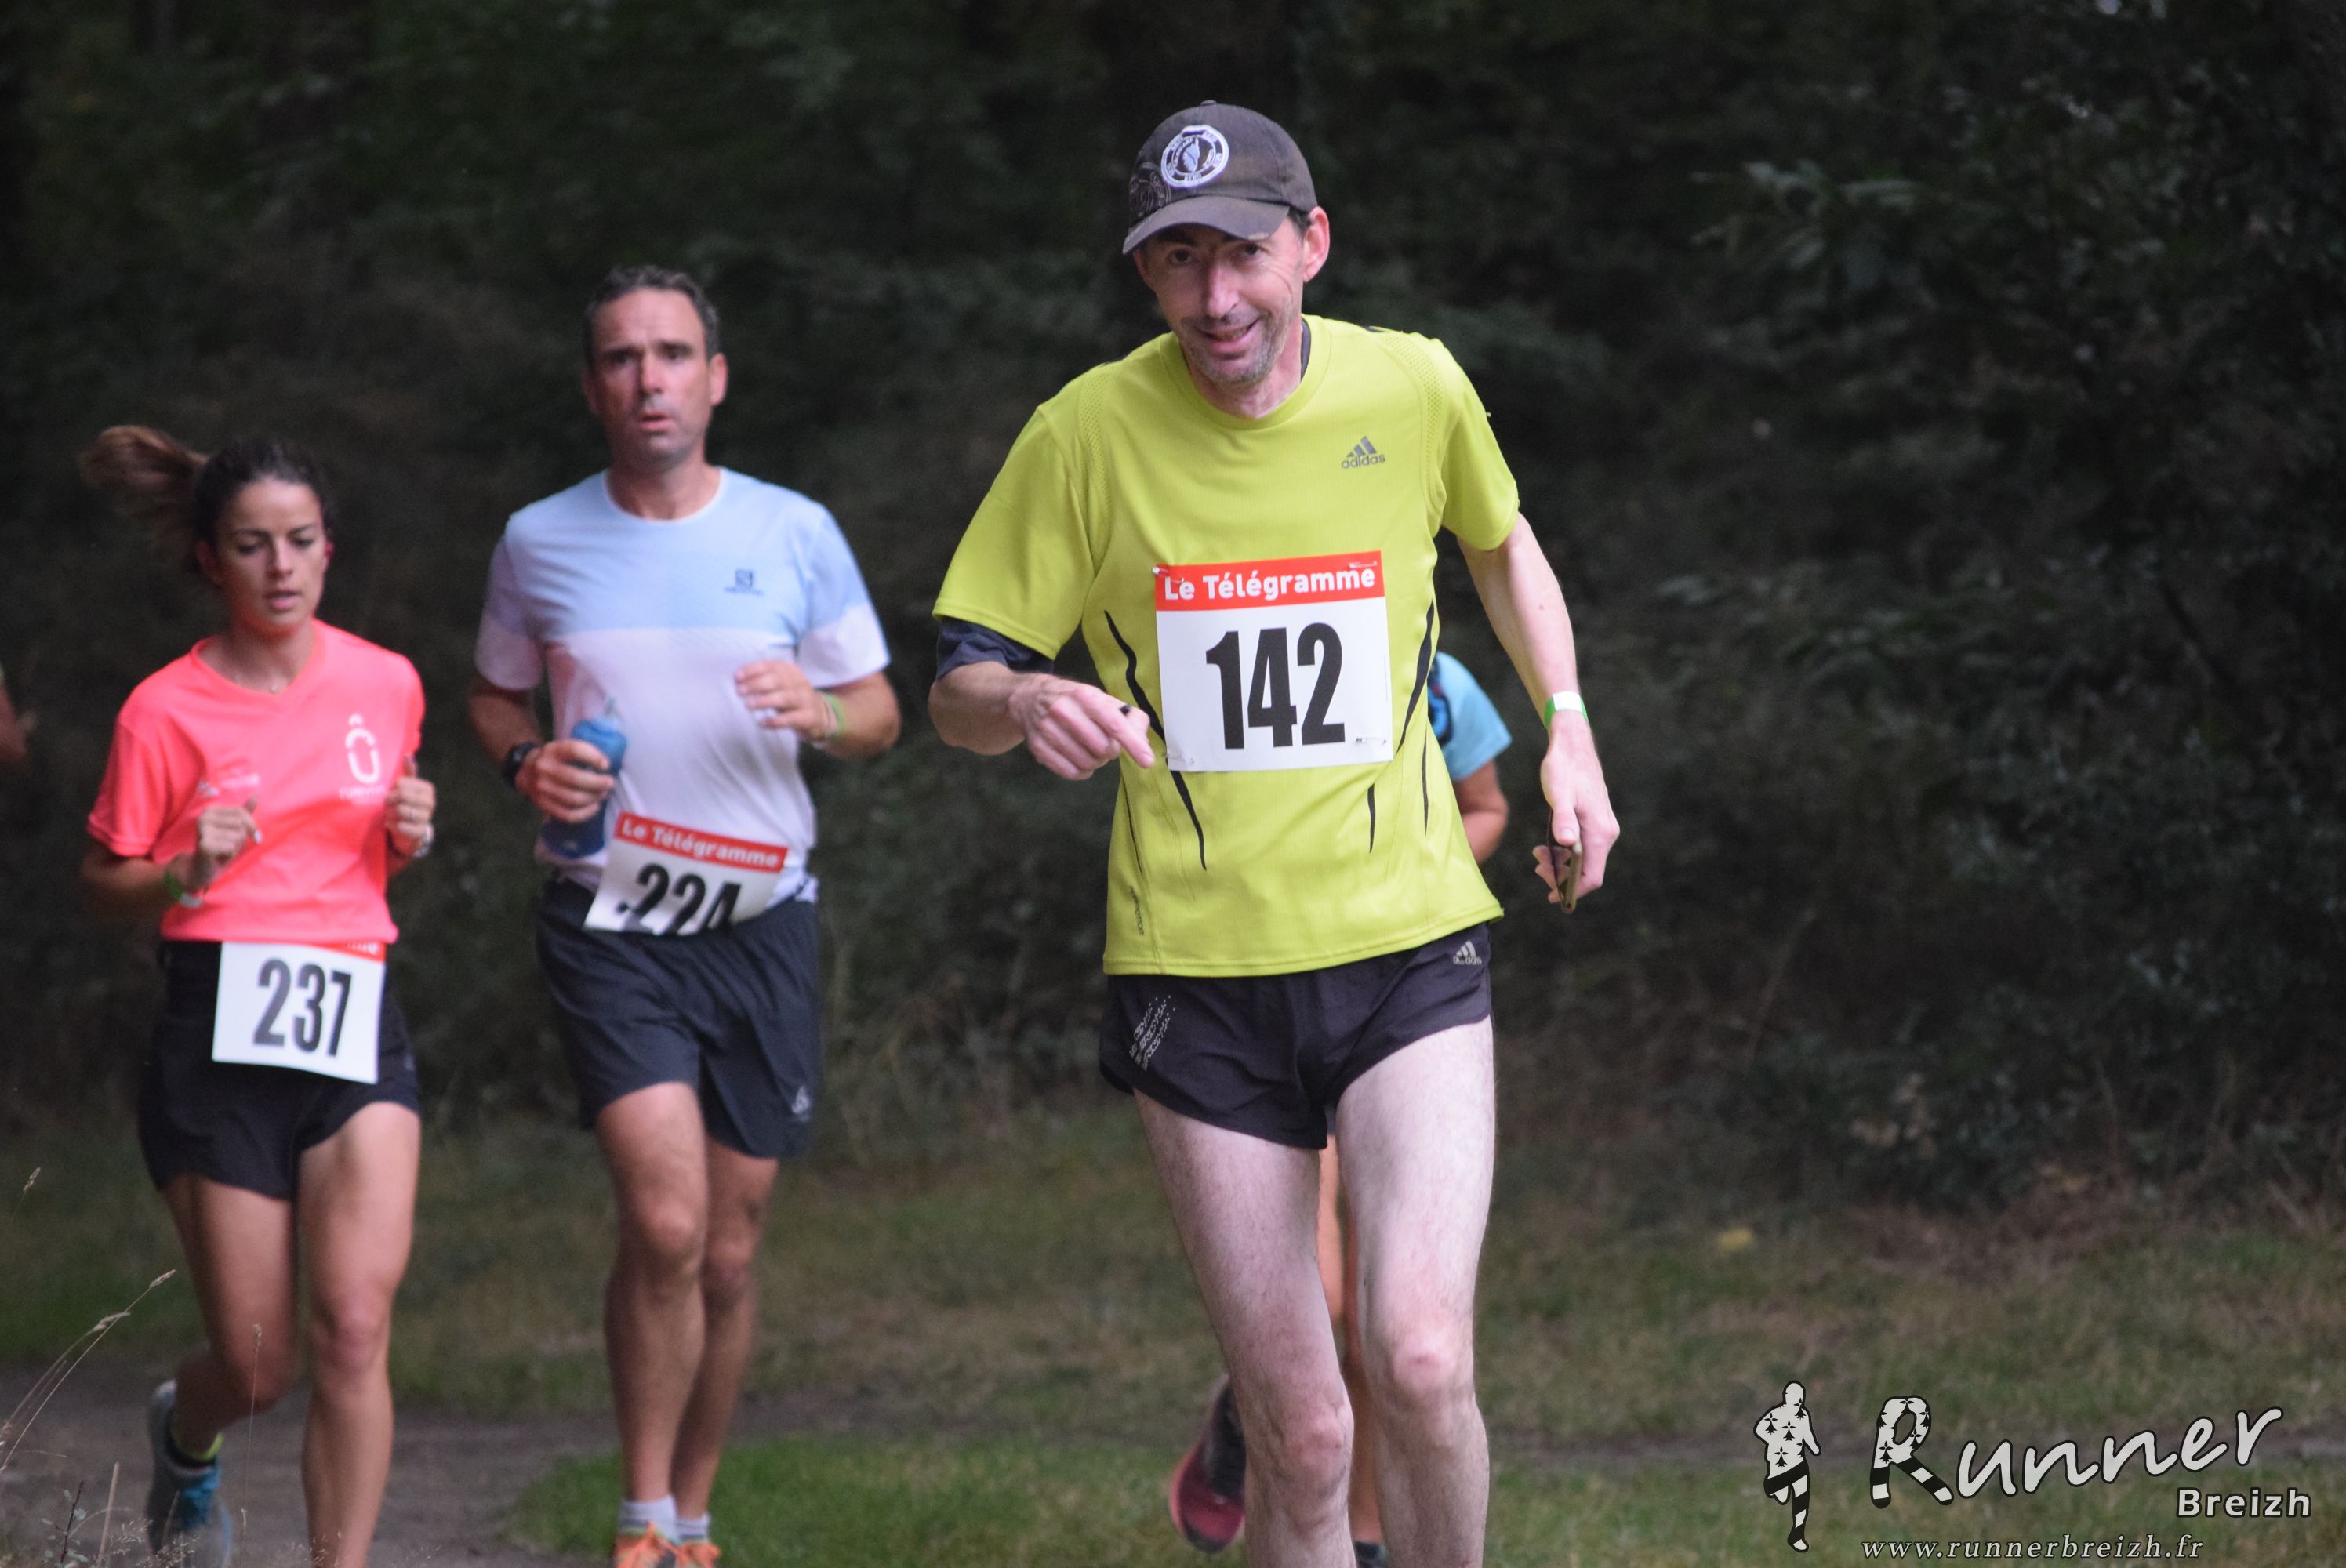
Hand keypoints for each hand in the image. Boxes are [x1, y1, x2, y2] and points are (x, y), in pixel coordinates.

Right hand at [188, 797, 260, 887]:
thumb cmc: (221, 847)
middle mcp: (204, 817)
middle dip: (241, 838)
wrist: (201, 868)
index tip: (239, 835)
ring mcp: (202, 830)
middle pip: (242, 824)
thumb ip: (243, 813)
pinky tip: (219, 856)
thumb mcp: (234, 828)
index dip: (248, 826)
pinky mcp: (204, 845)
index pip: (242, 813)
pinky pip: (232, 847)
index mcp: (211, 810)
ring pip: (238, 836)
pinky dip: (230, 854)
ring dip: (236, 847)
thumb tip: (255, 796)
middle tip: (227, 845)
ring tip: (223, 850)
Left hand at [388, 755, 435, 853]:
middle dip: (390, 800)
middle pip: (403, 796)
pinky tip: (391, 824)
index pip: (403, 783)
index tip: (391, 792)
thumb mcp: (406, 788)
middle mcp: (430, 802)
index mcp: (427, 789)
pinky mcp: (421, 833)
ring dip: (390, 813)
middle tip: (386, 803)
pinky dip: (394, 826)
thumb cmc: (405, 804)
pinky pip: (404, 827)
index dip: (393, 788)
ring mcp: (426, 818)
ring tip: (388, 814)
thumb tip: (408, 755)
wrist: (408, 830)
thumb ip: (408, 773)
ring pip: (402, 811)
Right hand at [519, 738, 615, 822]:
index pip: (574, 750)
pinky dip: (585, 813)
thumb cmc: (554, 759)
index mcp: (552, 750)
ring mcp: (542, 789)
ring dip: (593, 797)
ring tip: (603, 794)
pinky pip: (568, 815)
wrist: (526, 771)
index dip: (593, 757)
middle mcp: (544, 768)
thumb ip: (582, 752)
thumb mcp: (563, 747)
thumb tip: (606, 765)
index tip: (606, 765)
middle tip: (609, 783)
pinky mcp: (543, 805)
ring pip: (574, 798)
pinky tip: (594, 807)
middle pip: (575, 778)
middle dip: (598, 783)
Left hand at [734, 658, 833, 736]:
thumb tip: (738, 681)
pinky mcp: (809, 717)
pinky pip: (792, 718)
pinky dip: (776, 721)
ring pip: (785, 697)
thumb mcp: (780, 685)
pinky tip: (762, 723)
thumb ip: (762, 680)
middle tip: (740, 692)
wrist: (820, 715)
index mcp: (790, 670)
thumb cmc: (791, 698)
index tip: (737, 677)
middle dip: (756, 684)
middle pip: (777, 680)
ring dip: (765, 700)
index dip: (753, 670)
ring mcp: (805, 700)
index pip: (771, 665)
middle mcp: (799, 682)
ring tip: (749, 705)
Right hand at [1007, 676, 1154, 779]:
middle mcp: (1064, 710)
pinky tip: (1080, 761)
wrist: (1030, 697)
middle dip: (1110, 751)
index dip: (1133, 744)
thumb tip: (1143, 744)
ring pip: (1087, 763)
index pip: (1114, 724)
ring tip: (1090, 749)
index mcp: (1085, 696)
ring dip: (1095, 762)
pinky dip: (1081, 772)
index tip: (1146, 761)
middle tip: (1105, 743)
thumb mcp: (1103, 699)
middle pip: (1103, 748)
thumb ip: (1129, 719)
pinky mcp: (1038, 747)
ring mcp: (1048, 730)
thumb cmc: (1075, 700)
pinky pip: (1070, 772)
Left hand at [1533, 719, 1618, 904]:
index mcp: (1600, 832)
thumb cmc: (1564, 768)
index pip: (1592, 877)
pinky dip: (1564, 854)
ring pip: (1584, 861)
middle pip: (1587, 872)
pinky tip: (1546, 847)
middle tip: (1536, 866)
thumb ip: (1563, 819)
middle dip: (1561, 876)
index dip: (1573, 891)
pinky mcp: (1595, 823)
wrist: (1573, 746)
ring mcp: (1602, 828)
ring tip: (1537, 855)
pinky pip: (1582, 849)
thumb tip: (1568, 844)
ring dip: (1560, 864)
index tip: (1552, 896)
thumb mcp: (1559, 794)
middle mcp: (1606, 833)